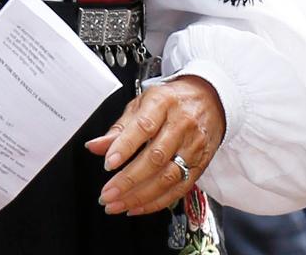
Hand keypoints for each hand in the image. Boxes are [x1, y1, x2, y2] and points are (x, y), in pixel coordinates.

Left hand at [86, 76, 224, 216]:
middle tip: (106, 194)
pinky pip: (178, 189)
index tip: (108, 163)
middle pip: (156, 157)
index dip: (125, 147)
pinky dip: (156, 202)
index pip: (144, 126)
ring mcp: (194, 145)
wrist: (211, 99)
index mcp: (164, 103)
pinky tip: (136, 207)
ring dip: (139, 196)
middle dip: (128, 180)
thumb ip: (119, 128)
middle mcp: (182, 123)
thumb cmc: (171, 101)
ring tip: (116, 204)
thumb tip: (94, 146)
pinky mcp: (201, 163)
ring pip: (167, 177)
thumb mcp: (143, 104)